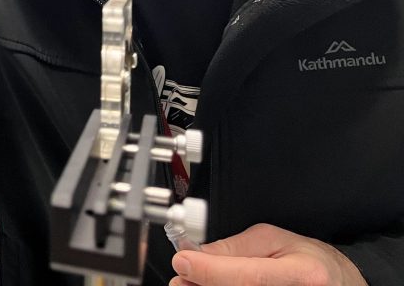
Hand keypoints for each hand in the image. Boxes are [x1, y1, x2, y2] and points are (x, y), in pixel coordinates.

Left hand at [170, 223, 366, 285]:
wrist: (338, 284)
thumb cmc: (310, 261)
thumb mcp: (275, 240)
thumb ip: (236, 247)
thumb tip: (199, 253)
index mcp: (302, 275)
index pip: (247, 277)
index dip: (210, 270)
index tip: (183, 261)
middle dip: (202, 285)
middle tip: (183, 275)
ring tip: (197, 281)